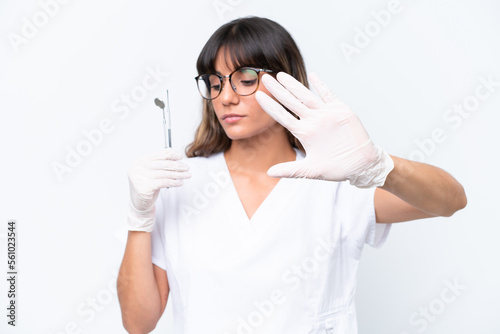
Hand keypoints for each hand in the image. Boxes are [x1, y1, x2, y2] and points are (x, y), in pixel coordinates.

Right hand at [126, 148, 190, 231]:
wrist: (140, 204)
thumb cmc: (148, 186)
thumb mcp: (153, 172)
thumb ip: (162, 164)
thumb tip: (177, 158)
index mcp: (139, 161)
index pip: (158, 154)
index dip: (171, 155)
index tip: (180, 156)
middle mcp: (137, 168)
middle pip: (163, 164)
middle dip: (178, 165)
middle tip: (187, 168)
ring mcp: (140, 178)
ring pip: (165, 174)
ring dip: (179, 174)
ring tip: (187, 175)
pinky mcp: (145, 188)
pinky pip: (164, 182)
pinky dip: (174, 182)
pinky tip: (180, 182)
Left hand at [255, 72, 393, 187]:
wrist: (361, 165)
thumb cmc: (337, 168)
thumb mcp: (311, 170)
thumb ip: (290, 170)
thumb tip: (268, 172)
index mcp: (304, 133)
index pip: (282, 117)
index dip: (270, 106)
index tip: (258, 96)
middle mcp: (312, 121)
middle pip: (291, 102)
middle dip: (278, 90)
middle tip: (264, 78)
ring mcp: (325, 114)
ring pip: (306, 96)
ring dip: (294, 85)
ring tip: (281, 75)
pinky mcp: (340, 111)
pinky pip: (328, 95)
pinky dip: (321, 85)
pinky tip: (313, 75)